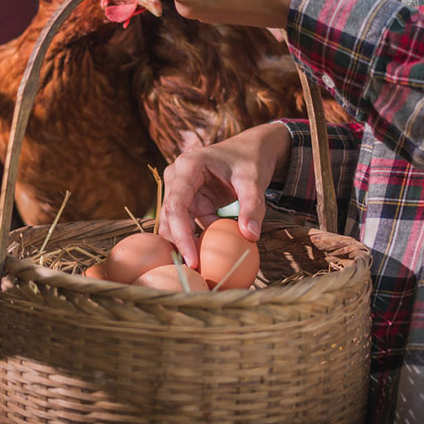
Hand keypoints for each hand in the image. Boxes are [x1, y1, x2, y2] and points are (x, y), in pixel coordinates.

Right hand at [158, 122, 292, 267]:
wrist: (250, 150)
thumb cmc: (250, 160)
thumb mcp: (254, 180)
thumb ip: (253, 206)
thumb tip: (250, 236)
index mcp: (188, 166)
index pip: (176, 205)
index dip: (181, 234)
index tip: (193, 260)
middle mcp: (176, 177)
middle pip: (169, 217)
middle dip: (179, 245)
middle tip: (194, 273)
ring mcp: (179, 190)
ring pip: (173, 223)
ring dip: (185, 245)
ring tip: (199, 270)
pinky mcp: (188, 201)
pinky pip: (187, 225)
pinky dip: (195, 240)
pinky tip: (205, 257)